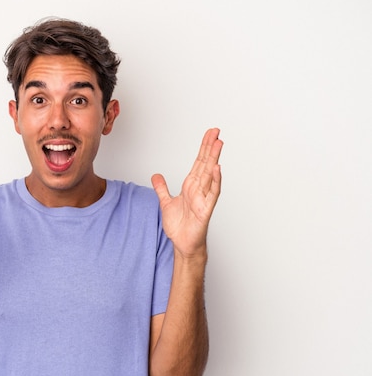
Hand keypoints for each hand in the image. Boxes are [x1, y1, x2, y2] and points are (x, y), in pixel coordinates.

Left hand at [151, 128, 222, 257]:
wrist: (183, 244)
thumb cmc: (180, 226)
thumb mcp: (166, 203)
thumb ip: (162, 188)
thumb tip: (156, 176)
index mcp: (190, 186)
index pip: (198, 163)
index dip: (203, 148)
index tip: (209, 134)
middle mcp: (198, 189)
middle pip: (205, 164)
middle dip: (210, 147)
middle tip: (216, 131)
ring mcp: (203, 198)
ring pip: (209, 175)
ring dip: (214, 159)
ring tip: (219, 144)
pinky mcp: (205, 209)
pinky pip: (211, 193)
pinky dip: (215, 181)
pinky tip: (217, 169)